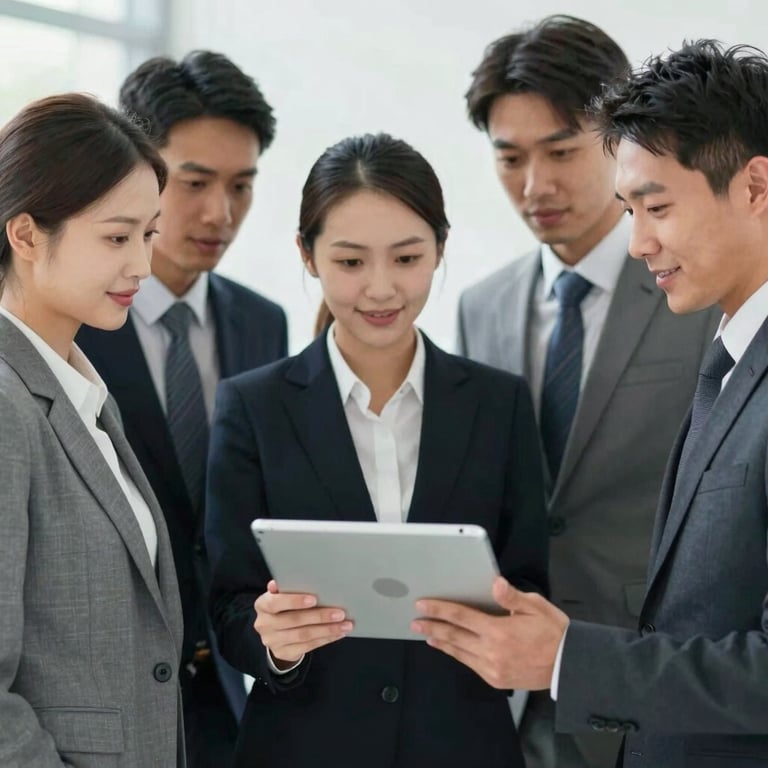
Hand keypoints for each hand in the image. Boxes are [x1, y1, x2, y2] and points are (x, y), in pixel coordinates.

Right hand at [254, 580, 352, 666]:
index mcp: (262, 605)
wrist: (274, 632)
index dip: (294, 601)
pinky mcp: (283, 653)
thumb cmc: (282, 607)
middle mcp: (264, 624)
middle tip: (340, 613)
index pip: (275, 603)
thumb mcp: (280, 595)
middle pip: (294, 620)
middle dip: (319, 616)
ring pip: (304, 635)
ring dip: (327, 629)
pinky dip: (326, 639)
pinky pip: (308, 646)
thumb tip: (285, 579)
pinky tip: (338, 633)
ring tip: (345, 624)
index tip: (314, 599)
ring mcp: (273, 641)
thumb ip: (286, 588)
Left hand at [411, 576, 568, 689]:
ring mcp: (492, 668)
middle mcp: (491, 652)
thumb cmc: (552, 631)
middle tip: (415, 622)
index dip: (439, 610)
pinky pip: (470, 664)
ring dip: (441, 642)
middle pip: (454, 637)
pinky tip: (450, 648)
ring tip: (426, 635)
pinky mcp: (496, 680)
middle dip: (432, 627)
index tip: (422, 605)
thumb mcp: (535, 606)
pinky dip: (457, 654)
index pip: (461, 617)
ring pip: (459, 653)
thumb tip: (495, 583)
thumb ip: (511, 596)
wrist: (568, 665)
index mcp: (499, 631)